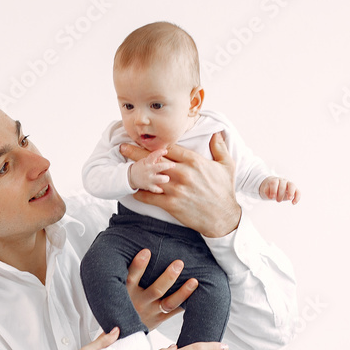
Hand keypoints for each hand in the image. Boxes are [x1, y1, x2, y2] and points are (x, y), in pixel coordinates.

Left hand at [122, 132, 240, 237]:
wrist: (223, 217)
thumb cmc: (224, 191)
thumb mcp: (227, 166)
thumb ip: (219, 147)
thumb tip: (216, 133)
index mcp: (194, 161)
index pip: (169, 147)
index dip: (154, 143)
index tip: (142, 139)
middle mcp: (183, 173)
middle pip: (155, 159)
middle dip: (137, 153)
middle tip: (123, 147)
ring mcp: (176, 189)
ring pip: (150, 177)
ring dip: (136, 172)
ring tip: (123, 168)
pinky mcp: (172, 204)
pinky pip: (151, 197)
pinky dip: (140, 194)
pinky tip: (133, 191)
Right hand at [125, 147, 170, 192]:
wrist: (130, 177)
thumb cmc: (141, 167)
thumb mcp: (146, 161)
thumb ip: (155, 157)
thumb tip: (164, 152)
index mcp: (147, 163)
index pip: (152, 156)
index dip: (159, 153)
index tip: (165, 151)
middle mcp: (148, 170)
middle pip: (159, 167)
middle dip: (167, 166)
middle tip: (173, 165)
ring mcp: (148, 179)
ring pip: (160, 179)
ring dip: (165, 178)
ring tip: (167, 178)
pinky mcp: (148, 186)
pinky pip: (156, 189)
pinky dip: (160, 189)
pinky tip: (163, 188)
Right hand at [126, 251, 196, 332]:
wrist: (120, 329)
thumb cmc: (120, 299)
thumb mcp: (115, 287)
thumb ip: (123, 271)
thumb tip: (126, 243)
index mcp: (126, 292)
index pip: (131, 278)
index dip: (138, 265)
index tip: (147, 251)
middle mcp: (139, 302)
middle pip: (156, 290)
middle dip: (168, 277)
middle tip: (179, 263)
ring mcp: (151, 312)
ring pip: (169, 303)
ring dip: (183, 292)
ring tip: (194, 281)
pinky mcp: (159, 319)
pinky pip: (174, 311)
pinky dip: (186, 303)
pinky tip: (198, 294)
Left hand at [259, 176, 299, 203]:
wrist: (275, 186)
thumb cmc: (271, 188)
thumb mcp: (267, 189)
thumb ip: (267, 191)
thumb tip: (271, 196)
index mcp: (275, 180)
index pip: (274, 183)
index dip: (273, 190)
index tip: (272, 197)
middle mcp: (283, 181)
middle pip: (282, 185)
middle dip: (280, 194)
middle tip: (278, 200)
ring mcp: (289, 184)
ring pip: (292, 185)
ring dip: (291, 192)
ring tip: (289, 199)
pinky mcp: (295, 189)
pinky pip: (298, 192)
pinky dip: (297, 197)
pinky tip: (293, 203)